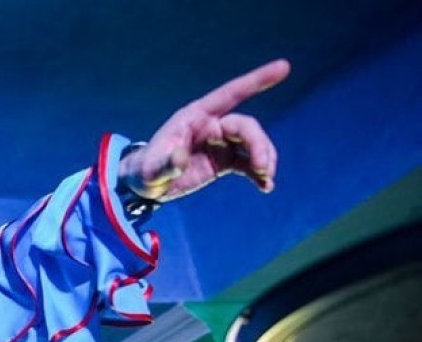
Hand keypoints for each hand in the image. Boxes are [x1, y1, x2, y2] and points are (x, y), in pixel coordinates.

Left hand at [119, 59, 289, 200]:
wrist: (146, 186)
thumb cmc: (145, 171)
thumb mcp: (150, 170)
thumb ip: (165, 164)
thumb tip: (179, 158)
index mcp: (195, 117)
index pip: (230, 93)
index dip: (256, 80)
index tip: (284, 67)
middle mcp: (211, 126)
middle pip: (246, 127)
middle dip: (259, 144)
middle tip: (263, 168)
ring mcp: (219, 143)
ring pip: (252, 143)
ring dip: (263, 158)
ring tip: (265, 179)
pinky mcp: (223, 161)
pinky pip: (248, 163)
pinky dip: (259, 174)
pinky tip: (265, 187)